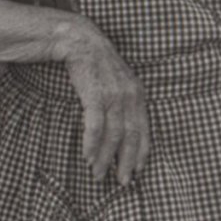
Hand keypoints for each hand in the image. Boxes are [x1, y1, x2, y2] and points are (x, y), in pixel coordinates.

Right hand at [65, 27, 149, 184]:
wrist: (77, 38)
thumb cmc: (92, 59)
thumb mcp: (115, 78)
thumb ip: (121, 97)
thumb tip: (119, 122)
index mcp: (137, 92)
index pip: (144, 129)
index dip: (141, 153)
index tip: (137, 170)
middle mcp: (130, 95)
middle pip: (131, 137)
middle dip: (126, 162)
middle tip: (121, 182)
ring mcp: (113, 95)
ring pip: (113, 135)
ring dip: (105, 157)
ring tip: (98, 173)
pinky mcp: (95, 93)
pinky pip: (96, 125)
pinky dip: (92, 143)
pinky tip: (87, 156)